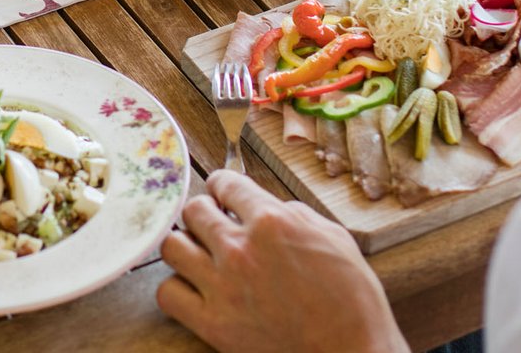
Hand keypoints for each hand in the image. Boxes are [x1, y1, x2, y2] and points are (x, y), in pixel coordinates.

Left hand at [157, 171, 406, 352]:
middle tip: (214, 224)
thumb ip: (294, 214)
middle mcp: (240, 249)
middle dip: (203, 212)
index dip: (223, 186)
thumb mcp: (333, 236)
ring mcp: (222, 287)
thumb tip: (268, 206)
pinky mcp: (213, 324)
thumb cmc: (352, 298)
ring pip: (171, 247)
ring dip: (185, 246)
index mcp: (272, 222)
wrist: (352, 351)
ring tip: (199, 254)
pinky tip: (194, 289)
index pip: (224, 183)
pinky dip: (176, 288)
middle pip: (192, 210)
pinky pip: (167, 294)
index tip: (223, 194)